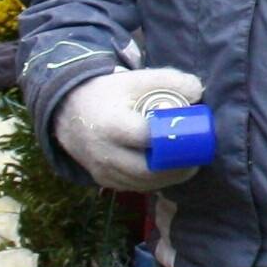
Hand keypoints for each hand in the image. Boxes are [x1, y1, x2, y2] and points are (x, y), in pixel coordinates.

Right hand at [55, 66, 206, 190]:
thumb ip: (169, 81)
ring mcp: (102, 171)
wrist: (69, 112)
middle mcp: (104, 154)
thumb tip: (198, 93)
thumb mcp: (136, 79)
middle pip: (148, 171)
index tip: (195, 137)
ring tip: (187, 163)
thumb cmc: (109, 94)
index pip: (147, 138)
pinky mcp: (104, 181)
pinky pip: (135, 187)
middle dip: (177, 168)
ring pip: (144, 184)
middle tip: (197, 158)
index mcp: (111, 125)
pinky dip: (154, 180)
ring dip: (168, 177)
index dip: (175, 139)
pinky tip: (167, 169)